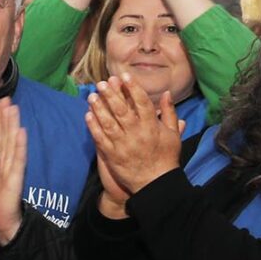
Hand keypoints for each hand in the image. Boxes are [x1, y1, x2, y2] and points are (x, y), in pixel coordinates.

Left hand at [87, 75, 182, 200]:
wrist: (155, 183)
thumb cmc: (166, 157)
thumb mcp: (172, 134)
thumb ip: (168, 112)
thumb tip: (165, 93)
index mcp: (152, 127)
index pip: (142, 103)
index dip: (132, 88)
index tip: (124, 76)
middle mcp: (137, 134)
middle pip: (122, 110)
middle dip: (111, 95)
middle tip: (102, 83)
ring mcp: (123, 145)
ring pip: (109, 123)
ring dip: (99, 108)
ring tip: (92, 96)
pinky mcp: (112, 156)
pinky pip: (101, 139)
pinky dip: (94, 127)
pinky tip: (88, 115)